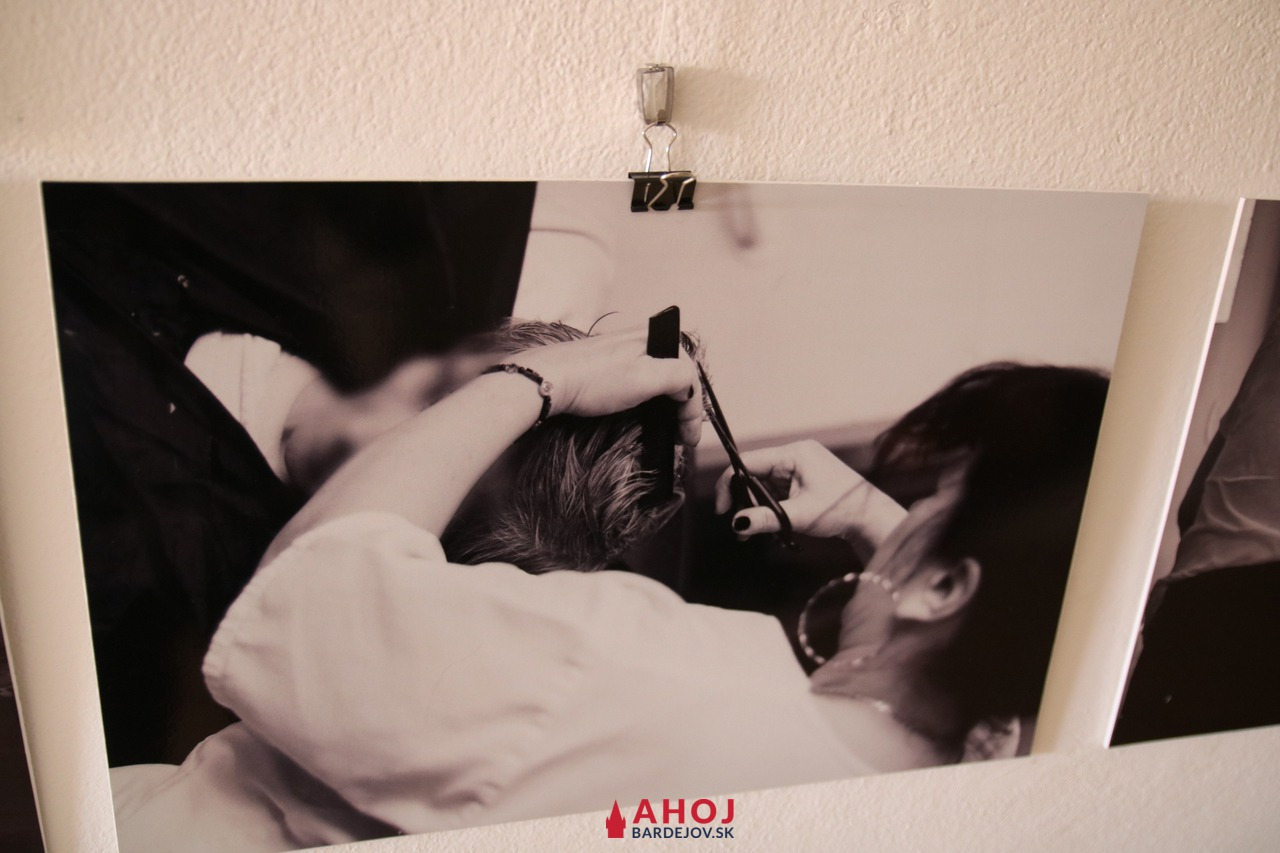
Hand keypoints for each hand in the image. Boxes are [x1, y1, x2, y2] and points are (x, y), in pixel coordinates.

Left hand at [516, 328, 702, 444]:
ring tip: (666, 428)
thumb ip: (680, 377)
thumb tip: (690, 387)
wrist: (548, 380)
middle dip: (683, 407)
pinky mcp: (609, 362)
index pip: (691, 375)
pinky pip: (641, 380)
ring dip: (667, 404)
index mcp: (656, 338)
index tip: (690, 437)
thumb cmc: (593, 380)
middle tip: (681, 435)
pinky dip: (649, 399)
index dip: (694, 410)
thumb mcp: (647, 378)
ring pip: (660, 379)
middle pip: (677, 376)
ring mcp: (625, 351)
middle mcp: (643, 339)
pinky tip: (643, 413)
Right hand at [713, 440, 906, 554]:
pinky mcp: (801, 480)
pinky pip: (775, 491)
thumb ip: (765, 518)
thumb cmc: (841, 511)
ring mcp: (798, 467)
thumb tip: (737, 524)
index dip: (729, 484)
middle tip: (740, 529)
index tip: (721, 510)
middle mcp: (794, 456)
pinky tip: (765, 526)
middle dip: (744, 502)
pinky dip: (768, 508)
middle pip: (753, 475)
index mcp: (794, 454)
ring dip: (755, 508)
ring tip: (751, 534)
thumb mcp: (799, 516)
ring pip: (762, 485)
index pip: (748, 462)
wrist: (870, 518)